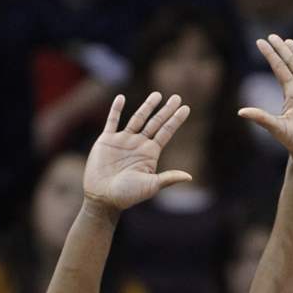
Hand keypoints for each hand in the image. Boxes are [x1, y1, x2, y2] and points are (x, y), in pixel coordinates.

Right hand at [83, 92, 191, 212]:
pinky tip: (121, 98)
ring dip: (147, 106)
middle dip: (166, 110)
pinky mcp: (107, 140)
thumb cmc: (128, 195)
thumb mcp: (151, 185)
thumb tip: (189, 176)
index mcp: (151, 154)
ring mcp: (123, 141)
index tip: (186, 108)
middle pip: (155, 122)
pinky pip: (112, 121)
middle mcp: (139, 145)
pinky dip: (116, 109)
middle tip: (177, 96)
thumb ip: (168, 178)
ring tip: (157, 95)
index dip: (176, 120)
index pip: (166, 132)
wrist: (104, 197)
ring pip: (137, 118)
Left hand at [238, 35, 292, 164]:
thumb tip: (241, 112)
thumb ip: (261, 118)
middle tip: (273, 36)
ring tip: (290, 41)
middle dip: (283, 50)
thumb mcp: (277, 128)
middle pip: (291, 64)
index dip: (270, 55)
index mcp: (290, 93)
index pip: (279, 68)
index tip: (260, 41)